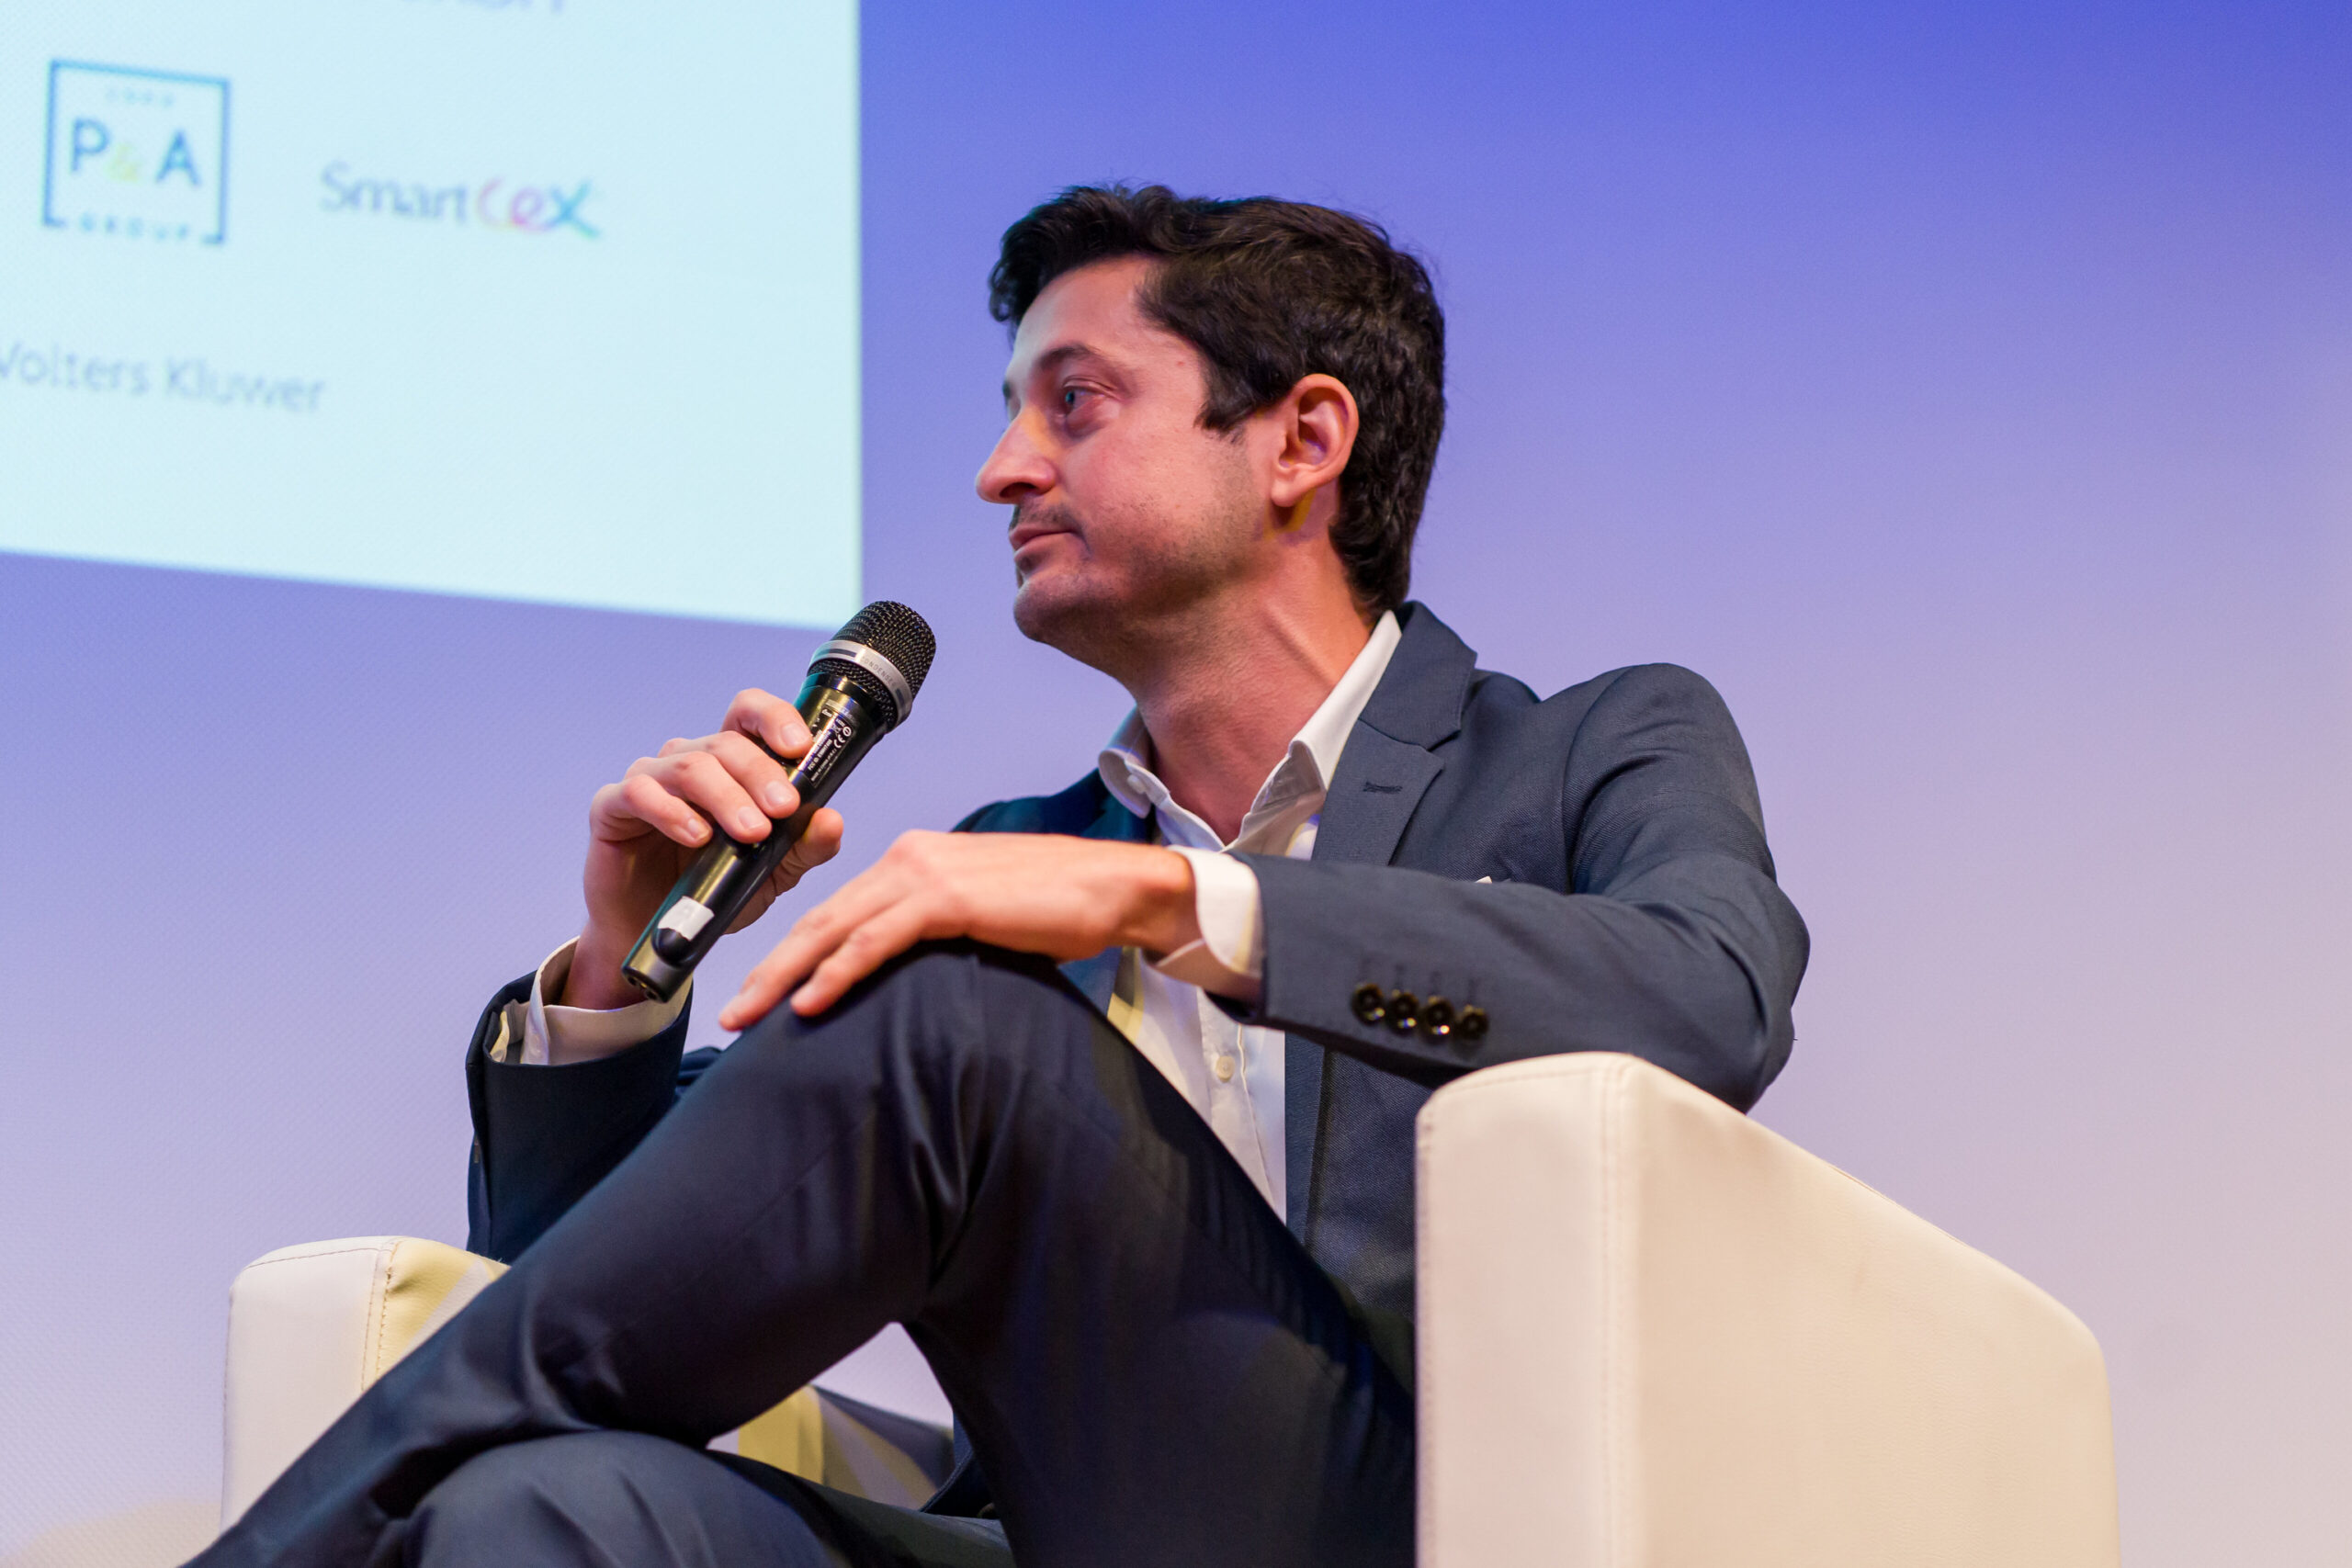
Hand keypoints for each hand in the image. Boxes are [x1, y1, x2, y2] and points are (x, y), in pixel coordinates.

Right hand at [565, 689, 847, 1011]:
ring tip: (751, 833)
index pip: (748, 715)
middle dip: (761, 774)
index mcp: (730, 764)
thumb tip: (832, 820)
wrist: (660, 935)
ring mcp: (649, 780)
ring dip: (726, 797)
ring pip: (689, 765)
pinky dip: (672, 812)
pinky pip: (639, 793)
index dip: (774, 718)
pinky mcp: (613, 807)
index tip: (801, 746)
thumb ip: (804, 847)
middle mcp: (689, 760)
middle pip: (726, 743)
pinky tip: (696, 836)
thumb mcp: (773, 874)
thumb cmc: (716, 891)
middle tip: (784, 810)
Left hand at [717, 831, 1199, 1030]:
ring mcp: (925, 874)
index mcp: (913, 861)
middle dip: (769, 968)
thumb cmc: (1058, 910)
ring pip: (834, 928)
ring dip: (784, 976)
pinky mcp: (946, 897)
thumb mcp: (982, 919)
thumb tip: (906, 979)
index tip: (760, 992)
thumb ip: (936, 935)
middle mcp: (908, 858)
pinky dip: (837, 972)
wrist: (1114, 888)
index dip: (791, 952)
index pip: (836, 910)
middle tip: (729, 1013)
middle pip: (820, 918)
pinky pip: (875, 941)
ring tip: (748, 1016)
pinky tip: (809, 1002)